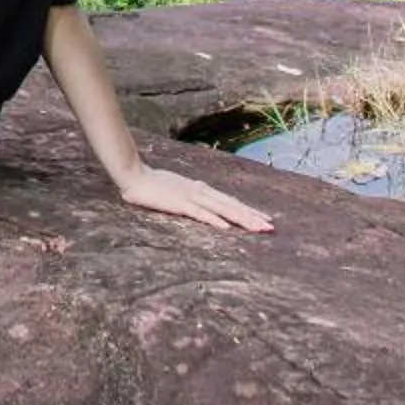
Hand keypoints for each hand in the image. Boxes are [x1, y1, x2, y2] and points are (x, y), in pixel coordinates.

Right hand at [116, 164, 274, 231]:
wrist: (134, 175)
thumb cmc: (152, 184)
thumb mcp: (176, 191)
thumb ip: (189, 197)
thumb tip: (202, 204)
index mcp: (201, 189)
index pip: (230, 201)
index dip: (248, 210)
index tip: (265, 219)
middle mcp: (201, 191)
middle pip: (231, 205)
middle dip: (252, 217)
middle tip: (271, 228)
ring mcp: (191, 197)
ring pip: (222, 210)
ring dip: (241, 219)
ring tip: (258, 228)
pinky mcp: (180, 204)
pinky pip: (200, 214)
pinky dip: (214, 220)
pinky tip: (226, 228)